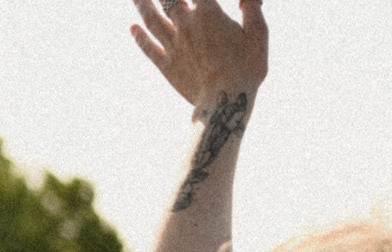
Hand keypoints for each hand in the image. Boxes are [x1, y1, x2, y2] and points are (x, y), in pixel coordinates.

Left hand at [132, 0, 268, 107]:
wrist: (226, 101)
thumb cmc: (247, 68)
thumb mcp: (258, 35)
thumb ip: (252, 8)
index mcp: (207, 12)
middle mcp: (185, 24)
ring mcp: (173, 45)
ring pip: (151, 19)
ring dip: (141, 4)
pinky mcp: (167, 65)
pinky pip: (148, 47)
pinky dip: (139, 36)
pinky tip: (133, 28)